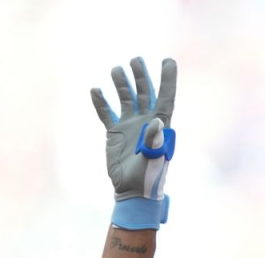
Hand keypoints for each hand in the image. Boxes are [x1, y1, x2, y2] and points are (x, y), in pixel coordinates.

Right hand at [91, 57, 176, 229]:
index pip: (166, 96)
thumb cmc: (150, 177)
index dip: (168, 79)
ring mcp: (129, 125)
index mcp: (161, 125)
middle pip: (144, 93)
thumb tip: (157, 121)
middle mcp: (146, 121)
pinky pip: (107, 113)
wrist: (133, 191)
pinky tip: (96, 90)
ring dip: (122, 84)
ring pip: (126, 98)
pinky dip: (101, 102)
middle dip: (141, 76)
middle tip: (136, 60)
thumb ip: (155, 141)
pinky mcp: (114, 133)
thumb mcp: (155, 159)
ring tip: (117, 69)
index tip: (168, 61)